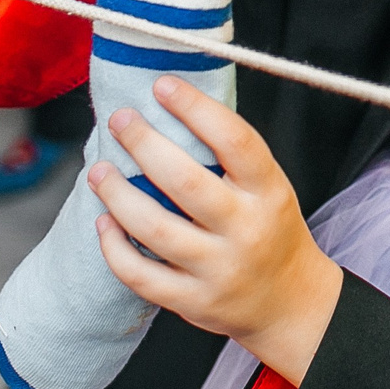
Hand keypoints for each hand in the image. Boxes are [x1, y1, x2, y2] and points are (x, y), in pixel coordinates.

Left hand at [90, 76, 346, 382]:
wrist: (290, 302)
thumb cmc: (270, 231)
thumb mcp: (269, 189)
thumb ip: (230, 160)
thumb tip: (171, 110)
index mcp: (269, 192)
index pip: (234, 141)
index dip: (195, 108)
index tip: (162, 86)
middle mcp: (246, 229)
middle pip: (186, 182)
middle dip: (144, 144)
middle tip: (120, 120)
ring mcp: (219, 269)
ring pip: (155, 229)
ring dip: (118, 195)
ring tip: (99, 171)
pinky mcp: (194, 301)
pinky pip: (141, 275)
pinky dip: (115, 247)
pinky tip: (104, 223)